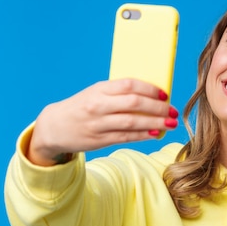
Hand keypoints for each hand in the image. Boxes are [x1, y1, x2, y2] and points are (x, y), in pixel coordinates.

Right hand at [27, 78, 177, 165]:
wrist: (54, 127)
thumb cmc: (83, 106)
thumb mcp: (96, 93)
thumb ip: (119, 93)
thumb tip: (151, 96)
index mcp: (99, 89)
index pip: (129, 85)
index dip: (150, 89)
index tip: (165, 95)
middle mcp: (99, 106)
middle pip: (134, 104)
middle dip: (157, 108)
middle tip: (173, 111)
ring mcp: (99, 124)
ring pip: (132, 122)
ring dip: (155, 123)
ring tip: (171, 123)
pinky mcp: (99, 140)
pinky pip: (126, 137)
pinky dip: (143, 135)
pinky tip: (156, 133)